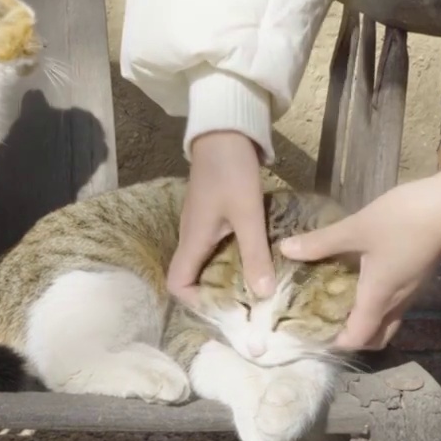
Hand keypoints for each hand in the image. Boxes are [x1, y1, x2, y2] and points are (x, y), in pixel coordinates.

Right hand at [172, 131, 276, 306]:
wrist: (223, 132)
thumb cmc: (232, 172)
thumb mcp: (248, 215)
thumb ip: (255, 255)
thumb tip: (263, 296)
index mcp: (193, 240)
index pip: (177, 283)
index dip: (195, 301)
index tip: (225, 307)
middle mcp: (190, 236)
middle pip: (191, 276)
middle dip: (215, 293)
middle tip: (247, 303)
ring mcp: (199, 224)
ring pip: (204, 262)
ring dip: (224, 276)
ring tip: (254, 284)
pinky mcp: (210, 214)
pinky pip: (214, 247)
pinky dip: (230, 258)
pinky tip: (254, 257)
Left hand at [280, 158, 440, 349]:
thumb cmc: (403, 221)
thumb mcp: (355, 229)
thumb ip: (320, 242)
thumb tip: (285, 251)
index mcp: (379, 297)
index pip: (359, 338)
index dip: (336, 344)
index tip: (312, 334)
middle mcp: (397, 301)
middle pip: (376, 335)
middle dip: (352, 336)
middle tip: (324, 320)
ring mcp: (411, 289)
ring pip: (387, 318)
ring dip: (364, 318)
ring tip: (336, 300)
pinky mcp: (417, 274)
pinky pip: (394, 300)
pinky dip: (375, 300)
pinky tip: (358, 276)